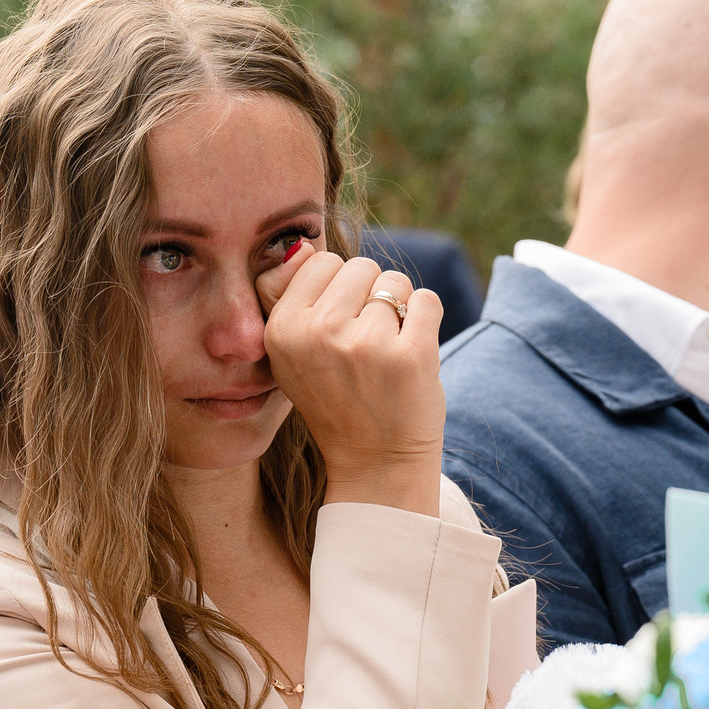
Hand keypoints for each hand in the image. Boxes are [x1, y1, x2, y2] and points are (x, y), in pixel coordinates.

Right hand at [255, 248, 444, 515]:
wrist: (376, 462)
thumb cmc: (337, 398)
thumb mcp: (293, 353)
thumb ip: (291, 298)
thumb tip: (303, 246)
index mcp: (282, 329)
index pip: (321, 262)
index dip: (338, 289)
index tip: (338, 327)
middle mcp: (318, 333)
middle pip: (360, 265)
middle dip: (370, 295)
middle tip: (364, 345)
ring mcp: (366, 344)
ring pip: (395, 281)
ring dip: (398, 310)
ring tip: (385, 354)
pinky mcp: (411, 355)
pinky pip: (426, 300)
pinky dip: (425, 320)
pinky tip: (411, 353)